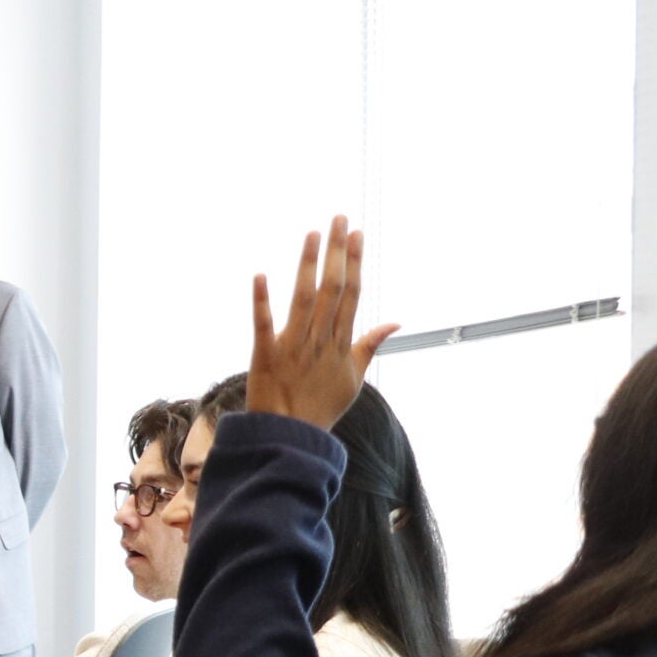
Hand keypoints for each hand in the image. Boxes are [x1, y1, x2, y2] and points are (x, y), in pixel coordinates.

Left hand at [245, 216, 400, 430]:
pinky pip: (263, 324)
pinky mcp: (265, 355)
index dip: (354, 262)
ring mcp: (293, 346)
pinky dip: (261, 301)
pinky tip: (260, 275)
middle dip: (337, 252)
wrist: (291, 438)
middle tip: (338, 218)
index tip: (357, 233)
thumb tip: (396, 323)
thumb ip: (370, 345)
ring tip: (312, 234)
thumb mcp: (354, 378)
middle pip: (332, 288)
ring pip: (303, 299)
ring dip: (308, 265)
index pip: (351, 294)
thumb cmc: (321, 408)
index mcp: (340, 342)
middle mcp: (320, 339)